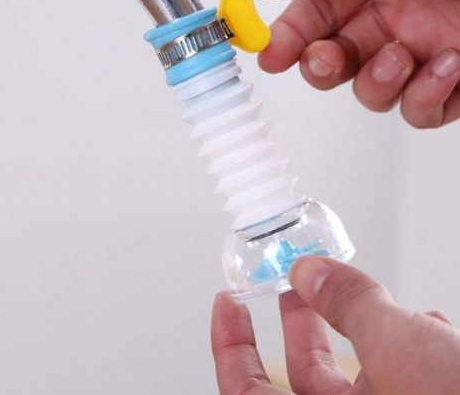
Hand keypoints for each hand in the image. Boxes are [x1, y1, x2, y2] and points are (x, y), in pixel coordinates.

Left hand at [211, 257, 459, 393]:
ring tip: (356, 292)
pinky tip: (426, 325)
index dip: (230, 345)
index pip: (247, 393)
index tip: (226, 302)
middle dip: (298, 322)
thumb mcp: (404, 349)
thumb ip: (350, 305)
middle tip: (290, 284)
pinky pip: (400, 385)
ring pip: (356, 378)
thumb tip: (309, 271)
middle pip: (303, 379)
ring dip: (355, 329)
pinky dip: (404, 350)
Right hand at [231, 0, 459, 127]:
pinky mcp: (449, 85)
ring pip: (369, 92)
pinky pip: (416, 110)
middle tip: (327, 58)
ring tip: (404, 55)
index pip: (310, 15)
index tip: (265, 54)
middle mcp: (390, 18)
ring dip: (379, 80)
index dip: (284, 37)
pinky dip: (425, 95)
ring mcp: (418, 54)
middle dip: (324, 66)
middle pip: (332, 61)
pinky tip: (449, 66)